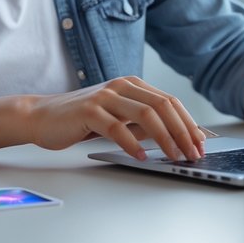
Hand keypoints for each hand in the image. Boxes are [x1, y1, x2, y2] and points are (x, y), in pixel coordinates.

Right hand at [24, 76, 205, 161]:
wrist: (41, 116)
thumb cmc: (81, 120)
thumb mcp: (118, 118)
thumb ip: (142, 123)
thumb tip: (174, 137)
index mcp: (131, 84)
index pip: (169, 101)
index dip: (189, 122)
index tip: (201, 142)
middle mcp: (121, 86)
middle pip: (163, 106)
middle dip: (183, 131)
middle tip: (193, 153)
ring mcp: (105, 96)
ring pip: (146, 114)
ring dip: (165, 138)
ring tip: (174, 156)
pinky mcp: (89, 111)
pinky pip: (117, 128)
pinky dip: (133, 144)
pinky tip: (141, 157)